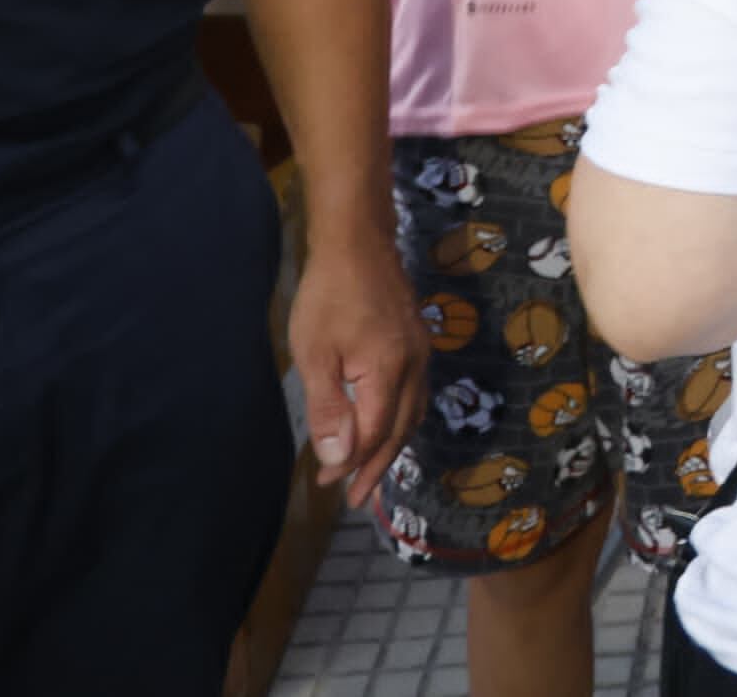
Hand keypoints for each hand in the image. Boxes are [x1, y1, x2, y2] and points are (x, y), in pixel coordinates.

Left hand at [282, 233, 423, 503]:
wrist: (358, 240)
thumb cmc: (328, 295)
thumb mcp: (315, 354)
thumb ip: (328, 409)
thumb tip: (337, 459)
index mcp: (389, 371)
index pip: (374, 433)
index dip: (351, 463)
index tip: (325, 483)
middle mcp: (414, 366)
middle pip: (400, 429)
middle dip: (376, 465)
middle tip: (355, 498)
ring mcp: (420, 352)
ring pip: (413, 413)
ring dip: (391, 445)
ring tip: (371, 471)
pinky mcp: (417, 341)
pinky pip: (415, 393)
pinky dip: (401, 419)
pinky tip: (388, 423)